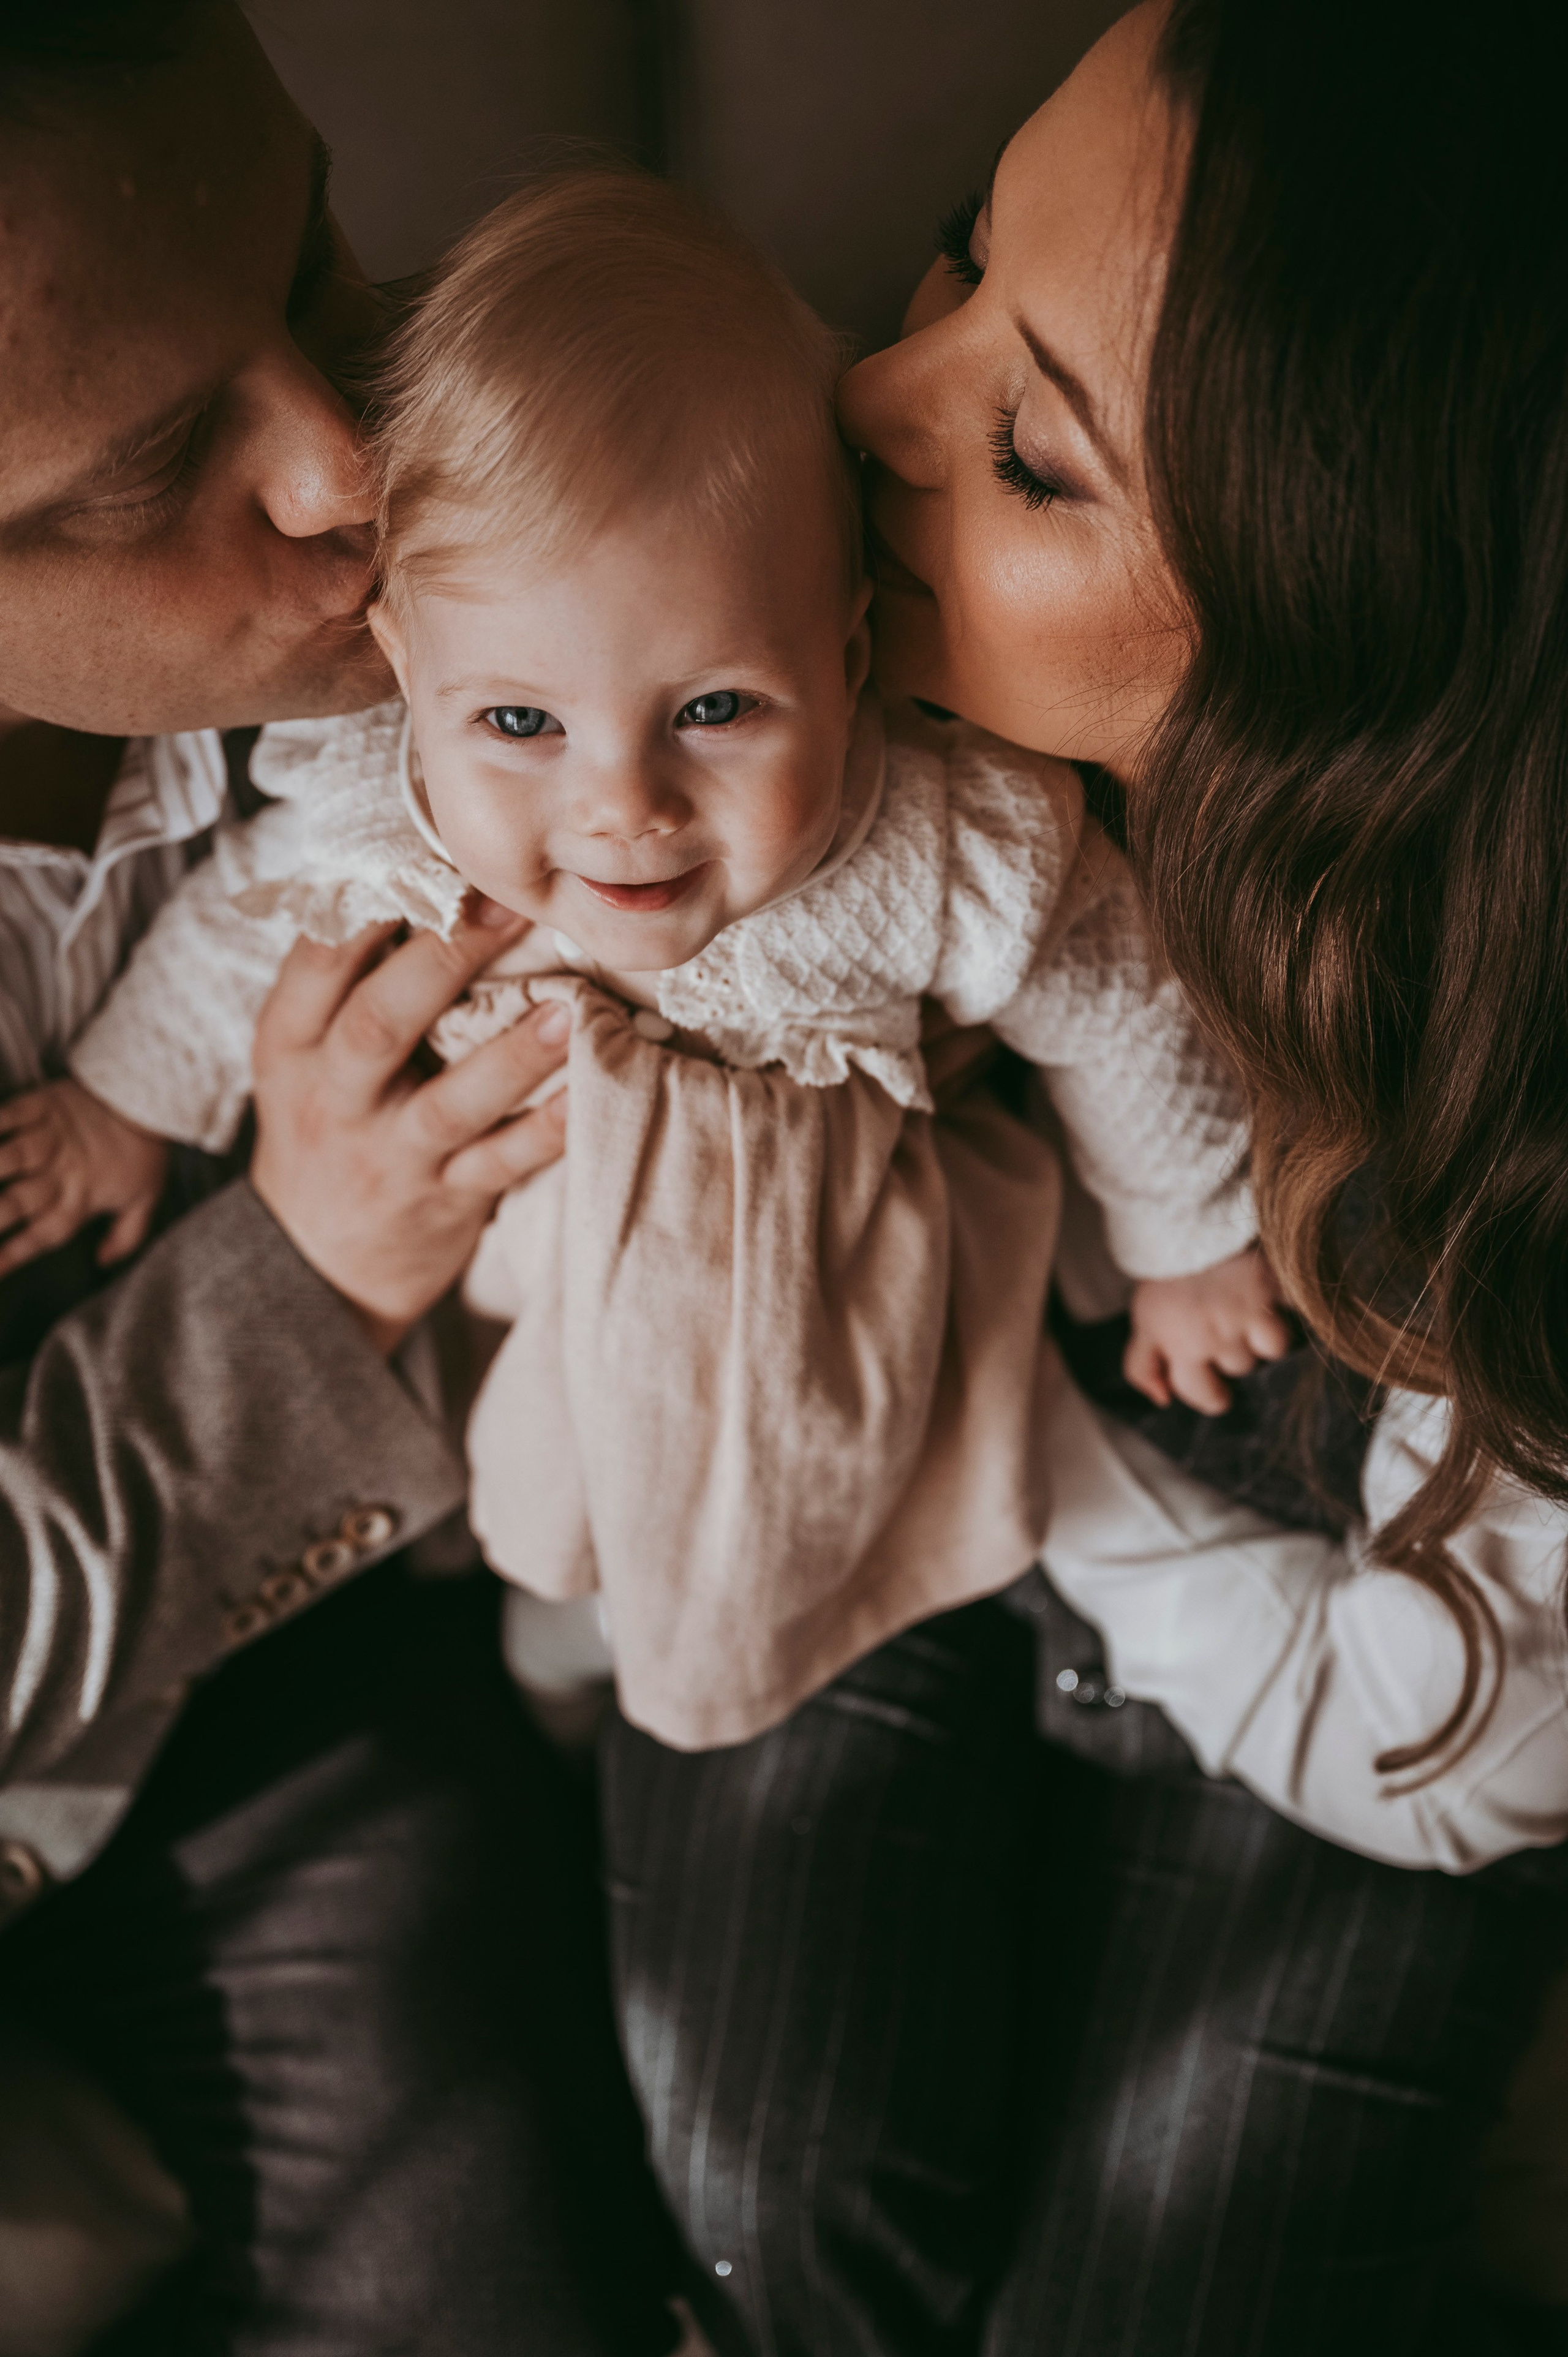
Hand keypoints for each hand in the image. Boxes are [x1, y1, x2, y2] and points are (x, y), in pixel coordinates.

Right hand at [0, 1078, 169, 1275]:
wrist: (152, 1097)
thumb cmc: (145, 1151)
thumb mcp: (146, 1199)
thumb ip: (126, 1237)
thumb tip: (103, 1262)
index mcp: (81, 1199)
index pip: (42, 1235)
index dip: (15, 1254)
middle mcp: (62, 1173)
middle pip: (17, 1201)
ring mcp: (51, 1137)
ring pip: (12, 1157)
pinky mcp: (44, 1104)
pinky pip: (11, 1114)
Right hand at [249, 899, 569, 1350]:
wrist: (314, 1263)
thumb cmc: (325, 1128)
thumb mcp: (302, 1056)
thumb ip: (342, 982)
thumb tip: (412, 873)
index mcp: (292, 1046)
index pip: (316, 964)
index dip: (367, 909)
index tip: (424, 859)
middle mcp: (334, 1099)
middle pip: (379, 1023)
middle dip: (442, 960)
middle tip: (504, 906)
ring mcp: (389, 1155)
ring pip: (448, 1103)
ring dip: (508, 1056)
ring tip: (564, 1008)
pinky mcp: (443, 1201)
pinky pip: (501, 1165)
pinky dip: (547, 1131)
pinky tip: (587, 1094)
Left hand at [1123, 1244, 1292, 1415]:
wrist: (1185, 1223)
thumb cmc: (1165, 1279)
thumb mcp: (1143, 1323)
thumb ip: (1143, 1367)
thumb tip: (1162, 1400)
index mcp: (1182, 1347)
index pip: (1205, 1396)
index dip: (1211, 1394)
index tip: (1215, 1387)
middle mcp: (1217, 1336)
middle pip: (1242, 1368)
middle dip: (1234, 1350)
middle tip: (1222, 1321)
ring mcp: (1249, 1312)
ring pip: (1272, 1348)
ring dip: (1263, 1331)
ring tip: (1247, 1307)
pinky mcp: (1275, 1286)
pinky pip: (1294, 1313)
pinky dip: (1288, 1305)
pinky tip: (1274, 1293)